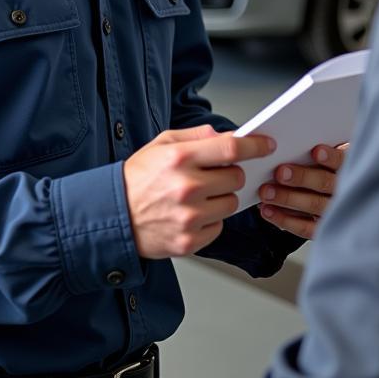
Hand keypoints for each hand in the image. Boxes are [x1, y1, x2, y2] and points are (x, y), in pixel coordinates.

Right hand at [123, 124, 274, 259]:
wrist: (112, 217)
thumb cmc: (136, 179)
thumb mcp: (160, 145)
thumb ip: (194, 136)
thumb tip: (221, 136)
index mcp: (180, 158)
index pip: (231, 148)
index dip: (255, 145)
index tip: (266, 144)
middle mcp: (187, 187)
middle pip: (236, 177)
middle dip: (231, 174)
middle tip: (213, 176)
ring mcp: (189, 217)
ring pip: (231, 203)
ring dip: (222, 198)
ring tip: (198, 197)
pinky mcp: (189, 241)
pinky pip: (219, 227)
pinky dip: (210, 221)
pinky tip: (191, 215)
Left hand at [257, 143, 347, 239]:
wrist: (333, 197)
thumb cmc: (323, 167)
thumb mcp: (328, 154)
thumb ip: (315, 151)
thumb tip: (289, 147)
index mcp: (348, 166)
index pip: (342, 161)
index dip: (331, 157)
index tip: (316, 151)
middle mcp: (344, 189)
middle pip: (325, 183)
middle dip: (302, 178)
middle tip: (280, 173)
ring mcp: (335, 211)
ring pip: (313, 205)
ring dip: (287, 198)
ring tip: (267, 192)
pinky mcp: (323, 227)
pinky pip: (305, 227)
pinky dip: (285, 220)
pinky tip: (268, 211)